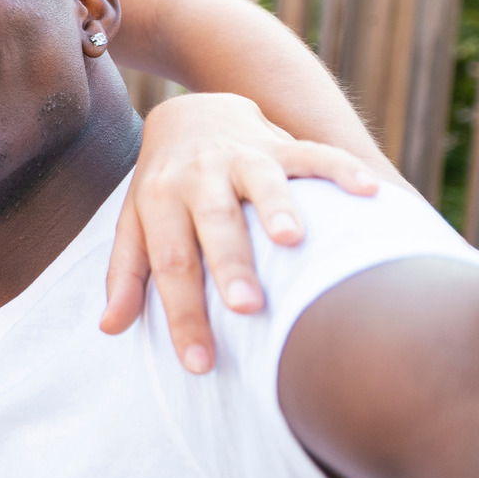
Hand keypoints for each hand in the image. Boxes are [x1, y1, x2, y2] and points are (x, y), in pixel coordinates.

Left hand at [99, 92, 380, 372]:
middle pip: (213, 222)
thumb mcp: (135, 223)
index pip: (170, 264)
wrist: (188, 113)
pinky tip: (369, 192)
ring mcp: (241, 157)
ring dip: (276, 208)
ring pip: (261, 180)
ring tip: (293, 240)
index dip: (183, 315)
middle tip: (248, 308)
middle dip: (231, 264)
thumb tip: (109, 328)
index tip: (199, 364)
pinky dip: (341, 170)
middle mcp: (198, 176)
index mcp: (160, 201)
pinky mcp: (279, 143)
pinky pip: (313, 154)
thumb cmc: (163, 186)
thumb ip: (126, 273)